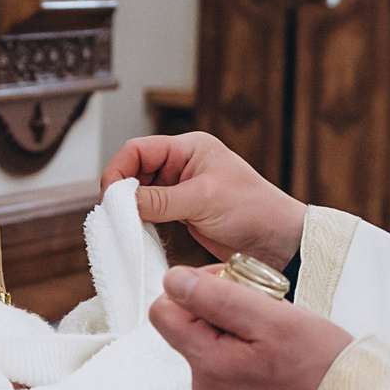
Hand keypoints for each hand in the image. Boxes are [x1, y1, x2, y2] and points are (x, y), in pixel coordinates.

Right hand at [102, 133, 308, 265]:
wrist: (278, 241)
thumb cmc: (253, 210)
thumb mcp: (202, 201)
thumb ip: (159, 200)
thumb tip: (121, 202)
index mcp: (189, 148)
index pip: (139, 150)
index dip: (119, 171)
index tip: (111, 198)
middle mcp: (183, 163)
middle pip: (136, 170)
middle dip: (123, 191)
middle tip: (116, 216)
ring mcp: (183, 188)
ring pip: (141, 192)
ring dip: (132, 208)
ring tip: (127, 226)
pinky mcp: (184, 211)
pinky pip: (152, 211)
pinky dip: (142, 220)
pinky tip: (140, 232)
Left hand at [150, 265, 351, 389]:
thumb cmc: (321, 364)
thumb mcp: (272, 317)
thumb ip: (216, 297)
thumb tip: (172, 281)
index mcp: (208, 365)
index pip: (164, 312)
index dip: (194, 289)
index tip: (230, 287)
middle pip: (188, 330)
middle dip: (220, 311)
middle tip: (264, 309)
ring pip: (210, 350)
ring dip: (235, 334)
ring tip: (274, 337)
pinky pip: (226, 374)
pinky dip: (245, 359)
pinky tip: (275, 360)